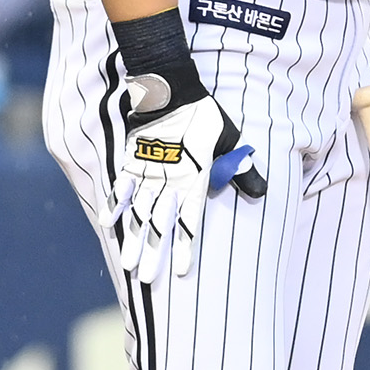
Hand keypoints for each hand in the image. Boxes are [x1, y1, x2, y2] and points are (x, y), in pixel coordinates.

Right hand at [101, 87, 265, 282]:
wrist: (171, 90)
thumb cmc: (205, 115)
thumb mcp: (230, 140)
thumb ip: (241, 169)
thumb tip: (262, 192)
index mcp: (193, 179)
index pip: (189, 221)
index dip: (184, 247)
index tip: (180, 271)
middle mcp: (168, 182)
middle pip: (159, 224)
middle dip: (154, 254)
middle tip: (147, 279)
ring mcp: (146, 173)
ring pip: (137, 213)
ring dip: (132, 239)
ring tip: (127, 264)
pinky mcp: (130, 161)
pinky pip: (119, 188)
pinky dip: (112, 205)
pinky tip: (107, 224)